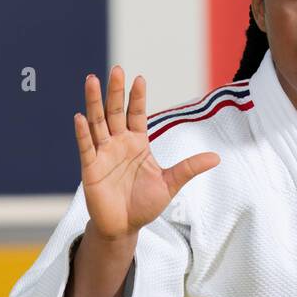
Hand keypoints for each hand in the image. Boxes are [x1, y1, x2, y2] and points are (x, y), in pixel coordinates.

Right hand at [74, 66, 219, 240]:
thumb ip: (189, 168)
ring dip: (94, 102)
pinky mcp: (90, 168)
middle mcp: (119, 143)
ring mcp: (103, 154)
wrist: (124, 227)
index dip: (137, 97)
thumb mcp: (170, 184)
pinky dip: (83, 132)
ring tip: (92, 80)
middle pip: (116, 112)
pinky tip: (80, 116)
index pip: (137, 113)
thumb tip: (217, 157)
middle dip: (115, 91)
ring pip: (97, 123)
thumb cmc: (144, 204)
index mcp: (137, 143)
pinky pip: (86, 147)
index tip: (140, 78)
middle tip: (116, 69)